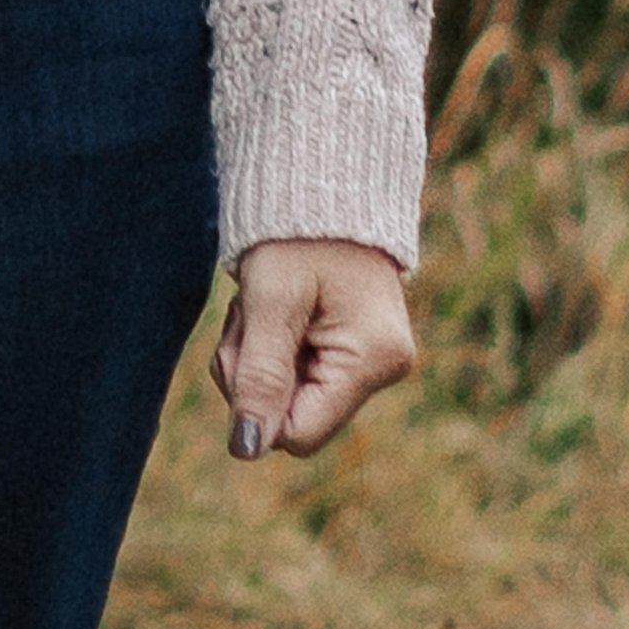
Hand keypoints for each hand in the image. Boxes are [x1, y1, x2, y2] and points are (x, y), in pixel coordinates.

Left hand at [209, 237, 414, 460]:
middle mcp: (383, 368)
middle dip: (255, 373)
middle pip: (293, 415)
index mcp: (373, 359)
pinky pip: (300, 373)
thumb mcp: (270, 299)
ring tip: (261, 302)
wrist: (319, 179)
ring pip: (291, 396)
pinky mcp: (355, 347)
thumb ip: (259, 374)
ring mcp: (371, 359)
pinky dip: (273, 345)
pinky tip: (276, 306)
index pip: (299, 432)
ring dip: (258, 354)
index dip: (258, 401)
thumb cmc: (295, 231)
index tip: (245, 344)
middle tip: (247, 313)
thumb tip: (247, 449)